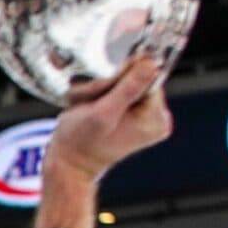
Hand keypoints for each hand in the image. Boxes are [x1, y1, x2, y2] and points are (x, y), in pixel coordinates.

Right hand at [45, 54, 172, 184]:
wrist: (70, 163)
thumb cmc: (80, 143)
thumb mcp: (102, 113)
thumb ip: (128, 88)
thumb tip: (151, 63)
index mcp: (155, 119)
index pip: (147, 77)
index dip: (121, 78)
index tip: (101, 92)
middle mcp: (157, 118)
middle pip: (138, 79)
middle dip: (111, 85)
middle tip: (91, 101)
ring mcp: (148, 117)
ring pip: (128, 82)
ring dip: (104, 89)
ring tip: (89, 106)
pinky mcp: (136, 116)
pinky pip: (123, 90)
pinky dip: (105, 94)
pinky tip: (94, 107)